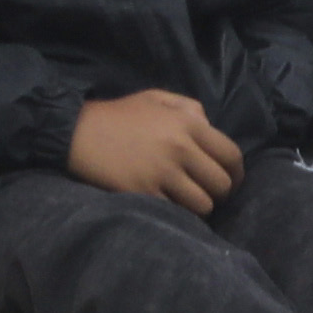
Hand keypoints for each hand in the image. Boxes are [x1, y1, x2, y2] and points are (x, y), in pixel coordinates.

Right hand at [65, 90, 241, 211]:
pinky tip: (167, 206)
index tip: (231, 183)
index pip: (231, 156)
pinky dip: (176, 214)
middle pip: (221, 184)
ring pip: (203, 204)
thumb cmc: (118, 115)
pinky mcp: (144, 192)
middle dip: (219, 193)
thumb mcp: (156, 99)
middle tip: (206, 194)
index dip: (237, 174)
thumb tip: (212, 130)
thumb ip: (190, 109)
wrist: (75, 132)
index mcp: (188, 123)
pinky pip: (176, 213)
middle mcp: (180, 148)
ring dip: (198, 207)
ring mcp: (162, 172)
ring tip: (185, 201)